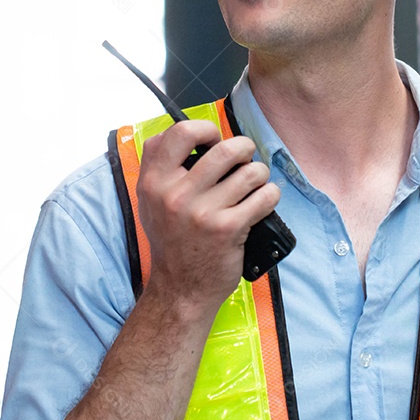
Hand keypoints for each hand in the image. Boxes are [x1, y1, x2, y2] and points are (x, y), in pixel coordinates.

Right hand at [135, 119, 280, 312]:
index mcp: (153, 182)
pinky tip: (262, 201)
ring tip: (255, 183)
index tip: (214, 141)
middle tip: (245, 159)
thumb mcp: (149, 202)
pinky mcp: (228, 229)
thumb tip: (191, 134)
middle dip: (244, 148)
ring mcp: (202, 212)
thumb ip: (160, 167)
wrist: (180, 289)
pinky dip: (270, 196)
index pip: (180, 132)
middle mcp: (175, 195)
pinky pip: (264, 196)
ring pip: (250, 172)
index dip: (204, 129)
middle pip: (224, 148)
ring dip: (260, 174)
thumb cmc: (171, 242)